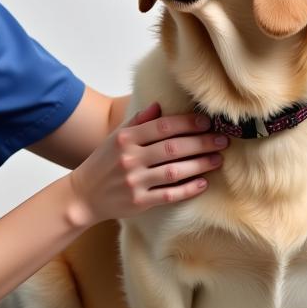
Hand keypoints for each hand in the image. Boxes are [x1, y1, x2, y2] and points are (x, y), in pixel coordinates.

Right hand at [68, 102, 228, 224]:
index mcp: (125, 139)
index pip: (162, 126)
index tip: (207, 122)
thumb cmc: (103, 163)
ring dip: (200, 164)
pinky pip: (170, 194)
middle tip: (222, 140)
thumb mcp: (116, 138)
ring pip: (174, 171)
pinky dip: (188, 189)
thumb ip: (138, 122)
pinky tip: (203, 182)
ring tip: (217, 159)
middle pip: (173, 148)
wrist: (83, 195)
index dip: (187, 123)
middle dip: (201, 143)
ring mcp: (135, 182)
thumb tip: (159, 106)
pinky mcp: (139, 202)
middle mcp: (130, 159)